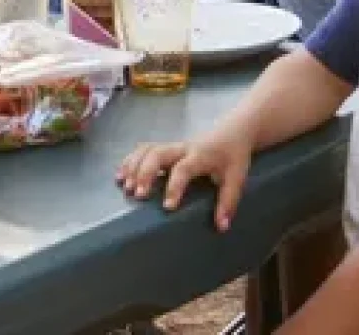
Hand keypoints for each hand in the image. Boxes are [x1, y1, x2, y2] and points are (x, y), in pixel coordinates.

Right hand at [116, 131, 253, 230]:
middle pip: (157, 154)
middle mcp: (182, 149)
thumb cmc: (234, 156)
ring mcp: (173, 147)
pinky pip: (144, 149)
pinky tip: (121, 174)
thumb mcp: (238, 178)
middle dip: (144, 173)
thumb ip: (228, 201)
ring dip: (134, 166)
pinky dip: (130, 160)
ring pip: (147, 150)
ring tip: (125, 187)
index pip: (183, 169)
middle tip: (138, 195)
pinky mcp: (167, 148)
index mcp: (200, 156)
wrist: (233, 130)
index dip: (174, 187)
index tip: (168, 207)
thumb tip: (221, 227)